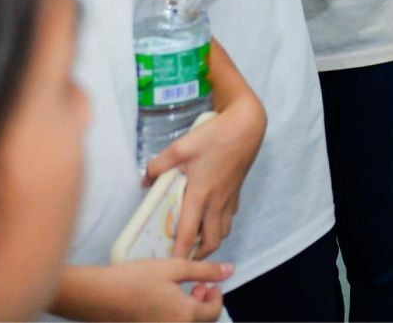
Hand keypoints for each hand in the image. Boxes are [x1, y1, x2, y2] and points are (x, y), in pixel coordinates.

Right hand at [66, 259, 232, 321]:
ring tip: (180, 292)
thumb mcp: (174, 267)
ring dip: (190, 311)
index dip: (217, 296)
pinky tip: (164, 301)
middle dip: (205, 304)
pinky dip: (175, 316)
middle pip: (202, 322)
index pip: (215, 312)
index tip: (210, 283)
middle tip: (197, 286)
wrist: (96, 295)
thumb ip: (205, 270)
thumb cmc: (135, 278)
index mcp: (184, 315)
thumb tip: (230, 270)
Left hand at [143, 95, 264, 258]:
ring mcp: (230, 198)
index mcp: (200, 195)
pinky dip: (221, 225)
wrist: (247, 127)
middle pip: (212, 241)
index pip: (189, 233)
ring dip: (212, 241)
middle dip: (199, 254)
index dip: (179, 252)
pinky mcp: (237, 192)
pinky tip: (211, 218)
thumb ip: (158, 165)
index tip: (170, 265)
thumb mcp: (180, 147)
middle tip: (184, 256)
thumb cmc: (214, 136)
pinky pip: (229, 217)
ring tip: (197, 242)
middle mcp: (217, 202)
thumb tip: (145, 180)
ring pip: (224, 231)